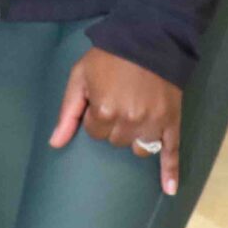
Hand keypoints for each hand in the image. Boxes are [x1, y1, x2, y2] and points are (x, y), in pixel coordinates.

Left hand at [50, 48, 184, 194]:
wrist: (147, 37)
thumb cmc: (108, 57)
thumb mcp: (79, 77)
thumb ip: (67, 112)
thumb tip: (55, 144)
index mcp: (104, 112)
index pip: (95, 133)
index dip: (95, 116)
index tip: (100, 99)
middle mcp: (129, 122)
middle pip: (115, 141)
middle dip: (113, 125)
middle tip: (118, 100)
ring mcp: (152, 124)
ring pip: (138, 149)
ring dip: (134, 138)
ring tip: (134, 115)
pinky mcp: (171, 121)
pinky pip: (171, 152)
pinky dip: (171, 172)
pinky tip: (170, 189)